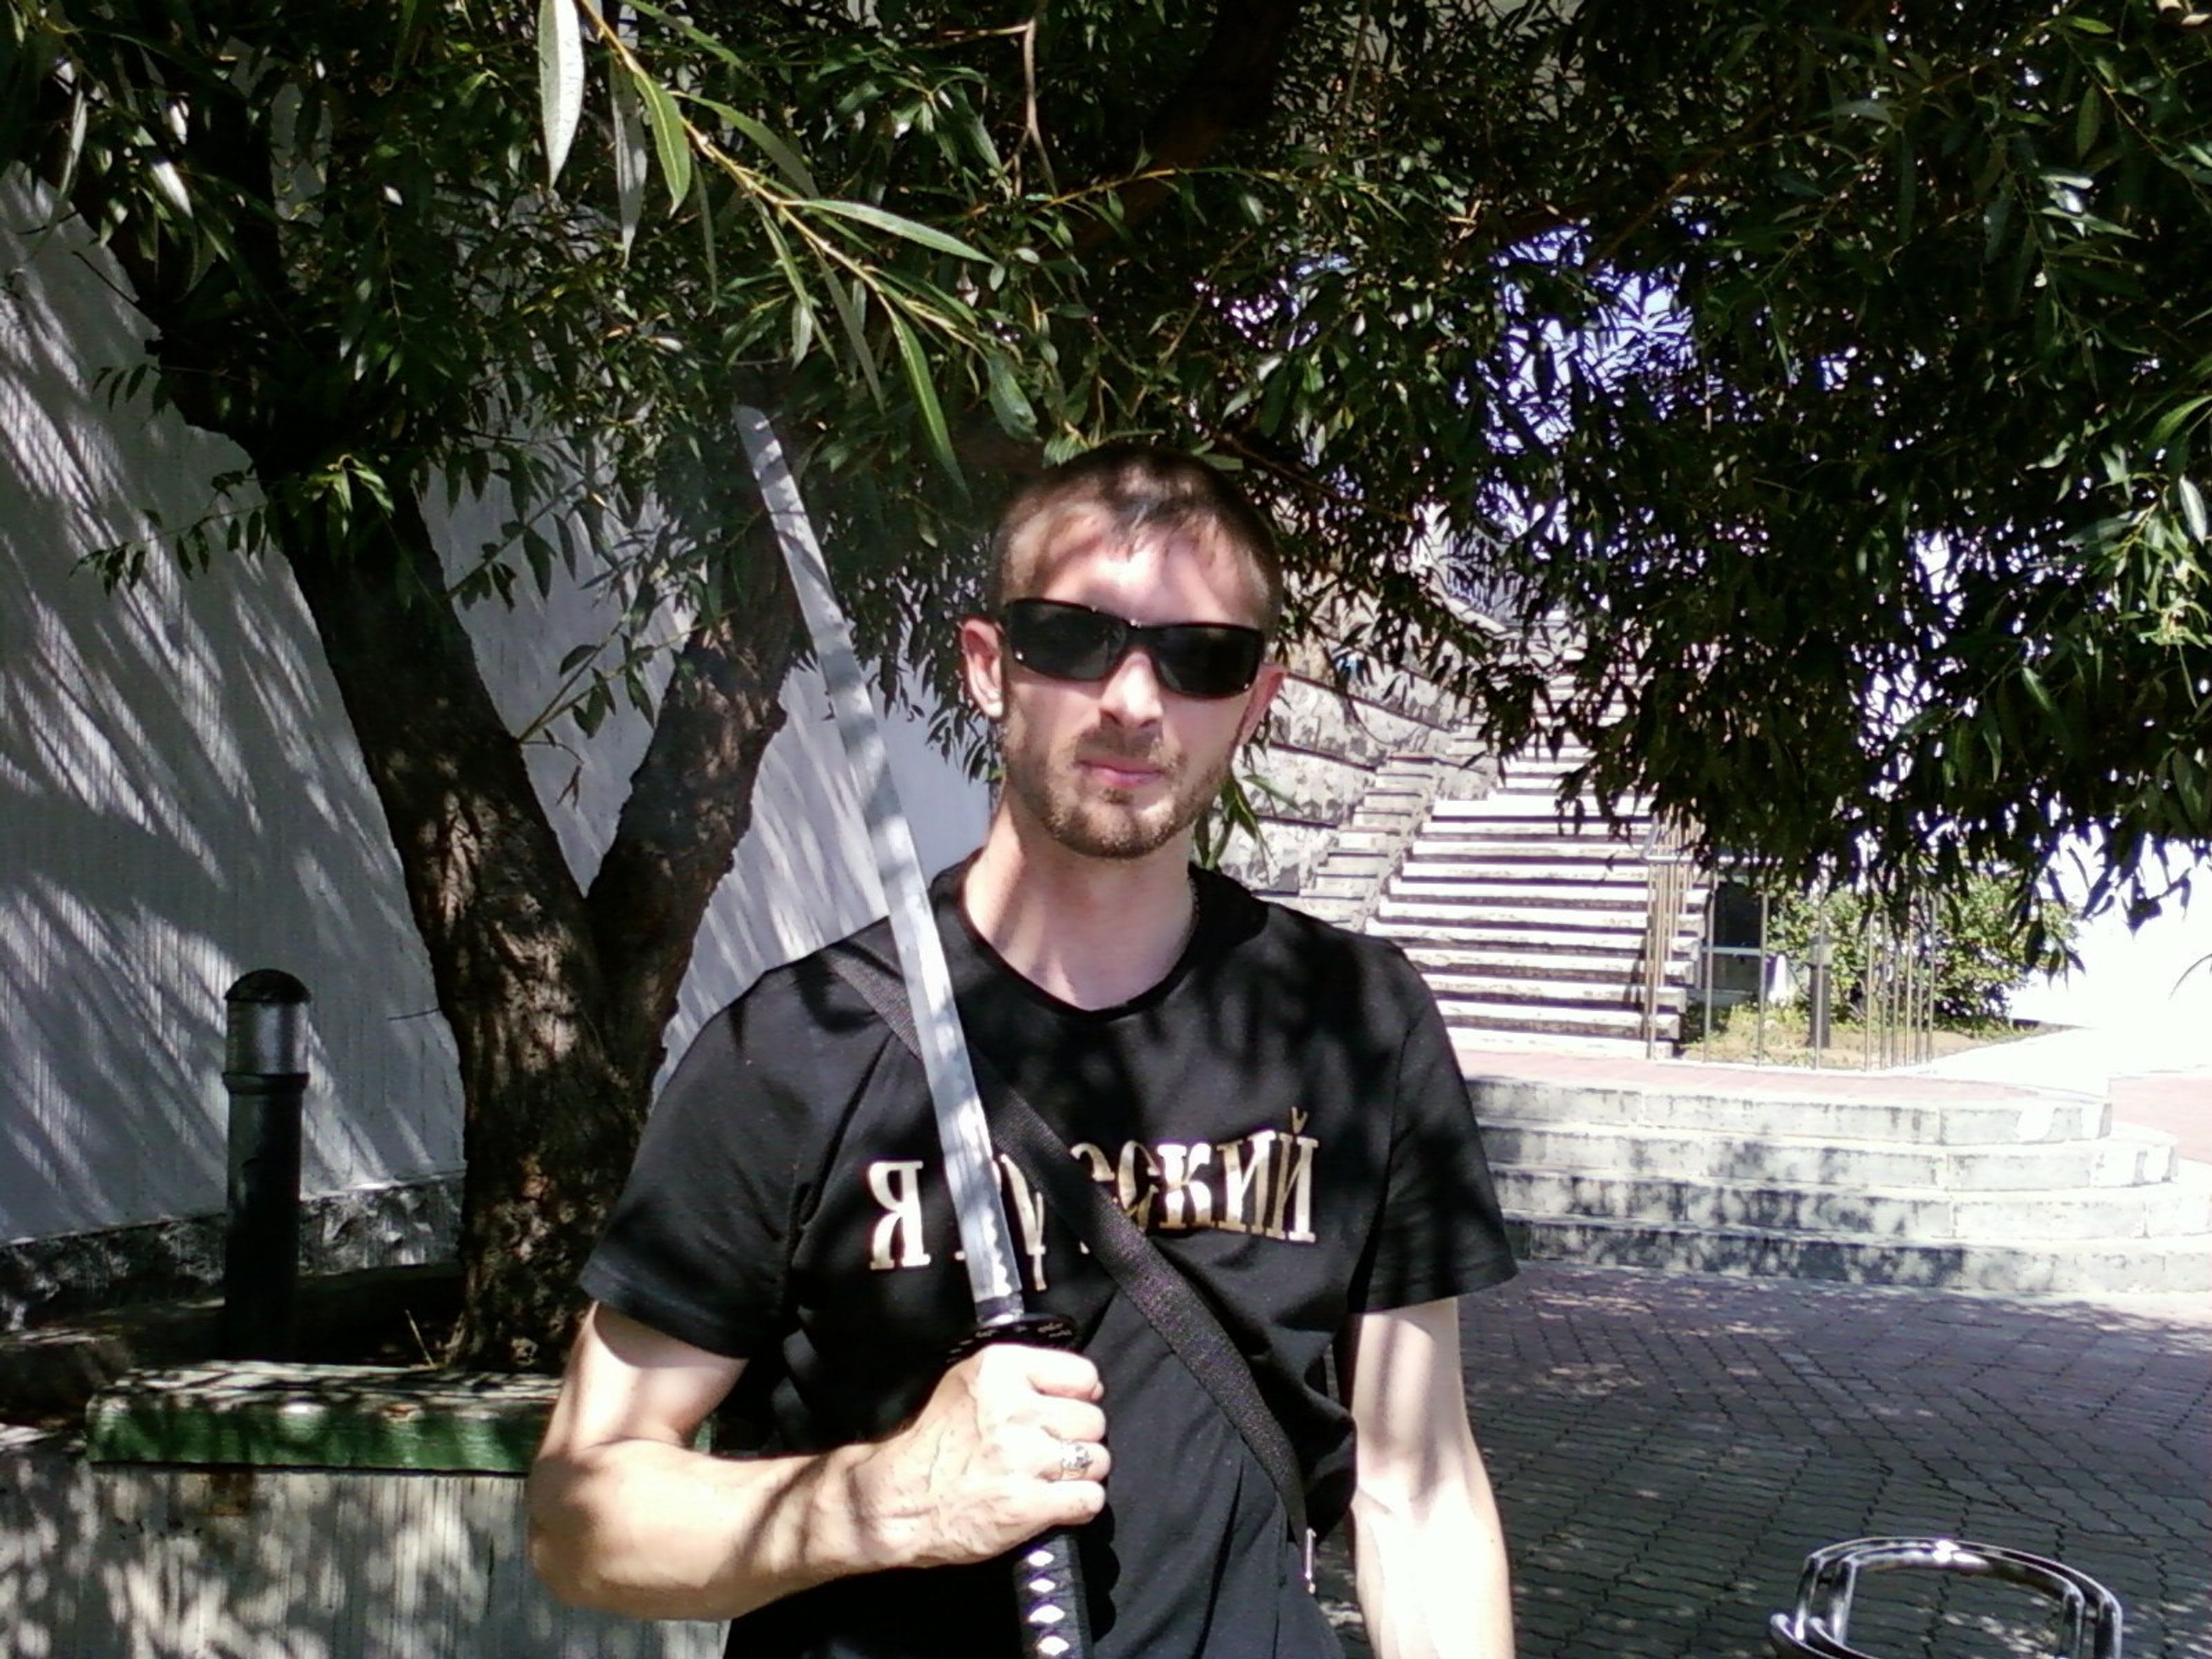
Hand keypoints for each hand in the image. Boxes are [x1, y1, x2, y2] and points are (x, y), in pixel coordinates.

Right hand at [847, 1343, 1109, 1569]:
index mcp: (1001, 1370)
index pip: (1083, 1375)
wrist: (892, 1501)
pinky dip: (1079, 1503)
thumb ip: (1020, 1377)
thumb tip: (1085, 1386)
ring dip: (1081, 1472)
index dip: (1079, 1396)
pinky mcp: (1029, 1505)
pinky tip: (1057, 1502)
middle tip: (1053, 1450)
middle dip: (1078, 1437)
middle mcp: (1017, 1410)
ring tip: (1052, 1477)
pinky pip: (1089, 1499)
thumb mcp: (966, 1383)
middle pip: (1092, 1420)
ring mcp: (1025, 1459)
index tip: (1066, 1410)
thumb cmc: (930, 1444)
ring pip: (1097, 1460)